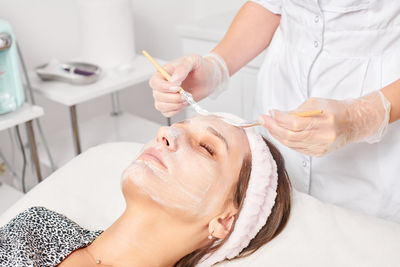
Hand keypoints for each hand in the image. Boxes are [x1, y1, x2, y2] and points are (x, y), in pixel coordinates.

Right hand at [149, 53, 228, 116]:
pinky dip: (175, 110)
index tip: (177, 87)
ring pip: (160, 106)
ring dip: (174, 105)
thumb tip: (173, 80)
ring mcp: (167, 96)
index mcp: (164, 72)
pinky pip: (167, 113)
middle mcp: (163, 85)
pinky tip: (184, 103)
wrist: (210, 78)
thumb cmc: (201, 67)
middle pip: (157, 95)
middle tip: (186, 94)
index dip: (163, 87)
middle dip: (172, 98)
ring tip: (187, 98)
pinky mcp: (173, 105)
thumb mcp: (193, 61)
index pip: (154, 82)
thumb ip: (182, 68)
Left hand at [259, 91, 390, 156]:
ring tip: (269, 125)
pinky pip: (296, 148)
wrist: (353, 123)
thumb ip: (297, 111)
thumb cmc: (334, 110)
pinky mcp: (318, 153)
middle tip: (263, 119)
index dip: (279, 119)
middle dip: (273, 127)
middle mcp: (324, 137)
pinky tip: (279, 133)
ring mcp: (321, 147)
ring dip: (276, 134)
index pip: (295, 123)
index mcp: (325, 121)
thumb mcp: (316, 103)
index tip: (270, 113)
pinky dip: (285, 141)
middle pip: (291, 136)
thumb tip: (277, 115)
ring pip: (291, 144)